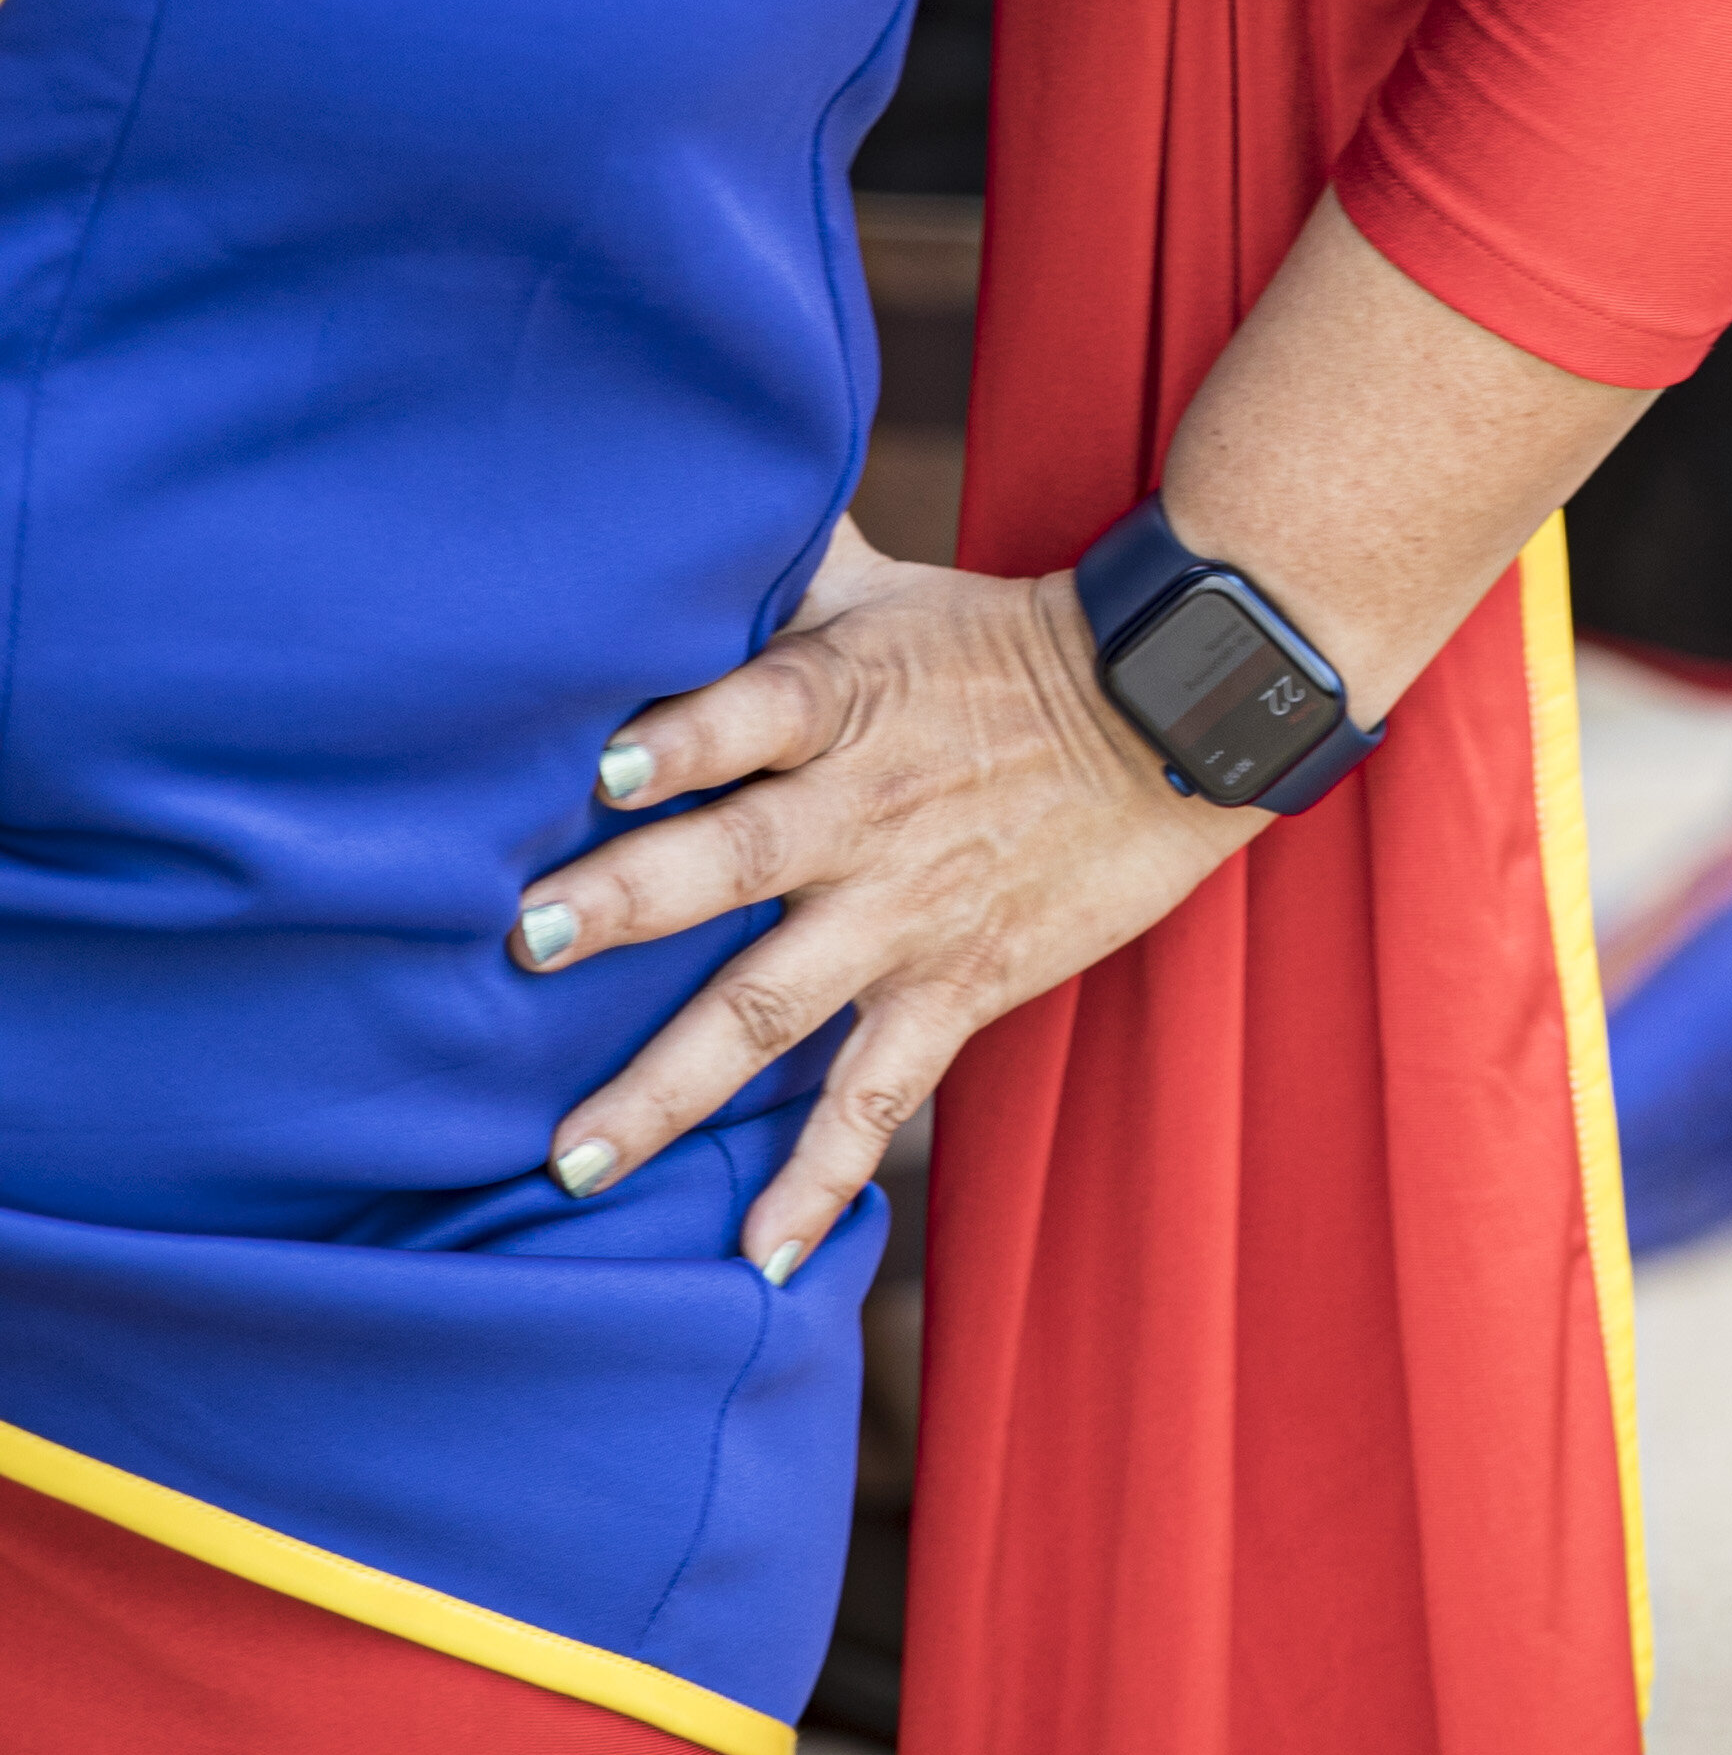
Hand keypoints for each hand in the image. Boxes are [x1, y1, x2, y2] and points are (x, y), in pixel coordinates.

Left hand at [509, 518, 1250, 1278]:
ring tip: (572, 1157)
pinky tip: (760, 1257)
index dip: (682, 736)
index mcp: (848, 702)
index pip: (756, 709)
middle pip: (736, 860)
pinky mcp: (957, 985)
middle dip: (633, 898)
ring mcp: (906, 913)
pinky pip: (878, 1096)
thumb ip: (776, 565)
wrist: (1179, 717)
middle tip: (530, 942)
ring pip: (773, 1007)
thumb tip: (670, 497)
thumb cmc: (1005, 642)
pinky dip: (820, 1179)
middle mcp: (864, 815)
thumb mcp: (893, 586)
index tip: (602, 766)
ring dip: (670, 1084)